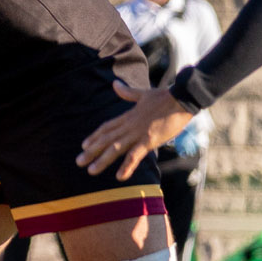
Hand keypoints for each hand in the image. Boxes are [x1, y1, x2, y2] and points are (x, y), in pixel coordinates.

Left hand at [76, 82, 191, 176]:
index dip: (95, 136)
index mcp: (128, 116)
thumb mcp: (143, 94)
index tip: (83, 145)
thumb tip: (114, 84)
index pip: (107, 127)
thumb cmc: (165, 96)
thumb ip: (128, 93)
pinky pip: (135, 155)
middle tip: (78, 162)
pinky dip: (127, 166)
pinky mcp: (150, 140)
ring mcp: (138, 133)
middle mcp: (129, 125)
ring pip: (116, 148)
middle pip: (106, 139)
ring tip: (91, 171)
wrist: (182, 98)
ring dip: (102, 160)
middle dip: (92, 151)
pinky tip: (119, 177)